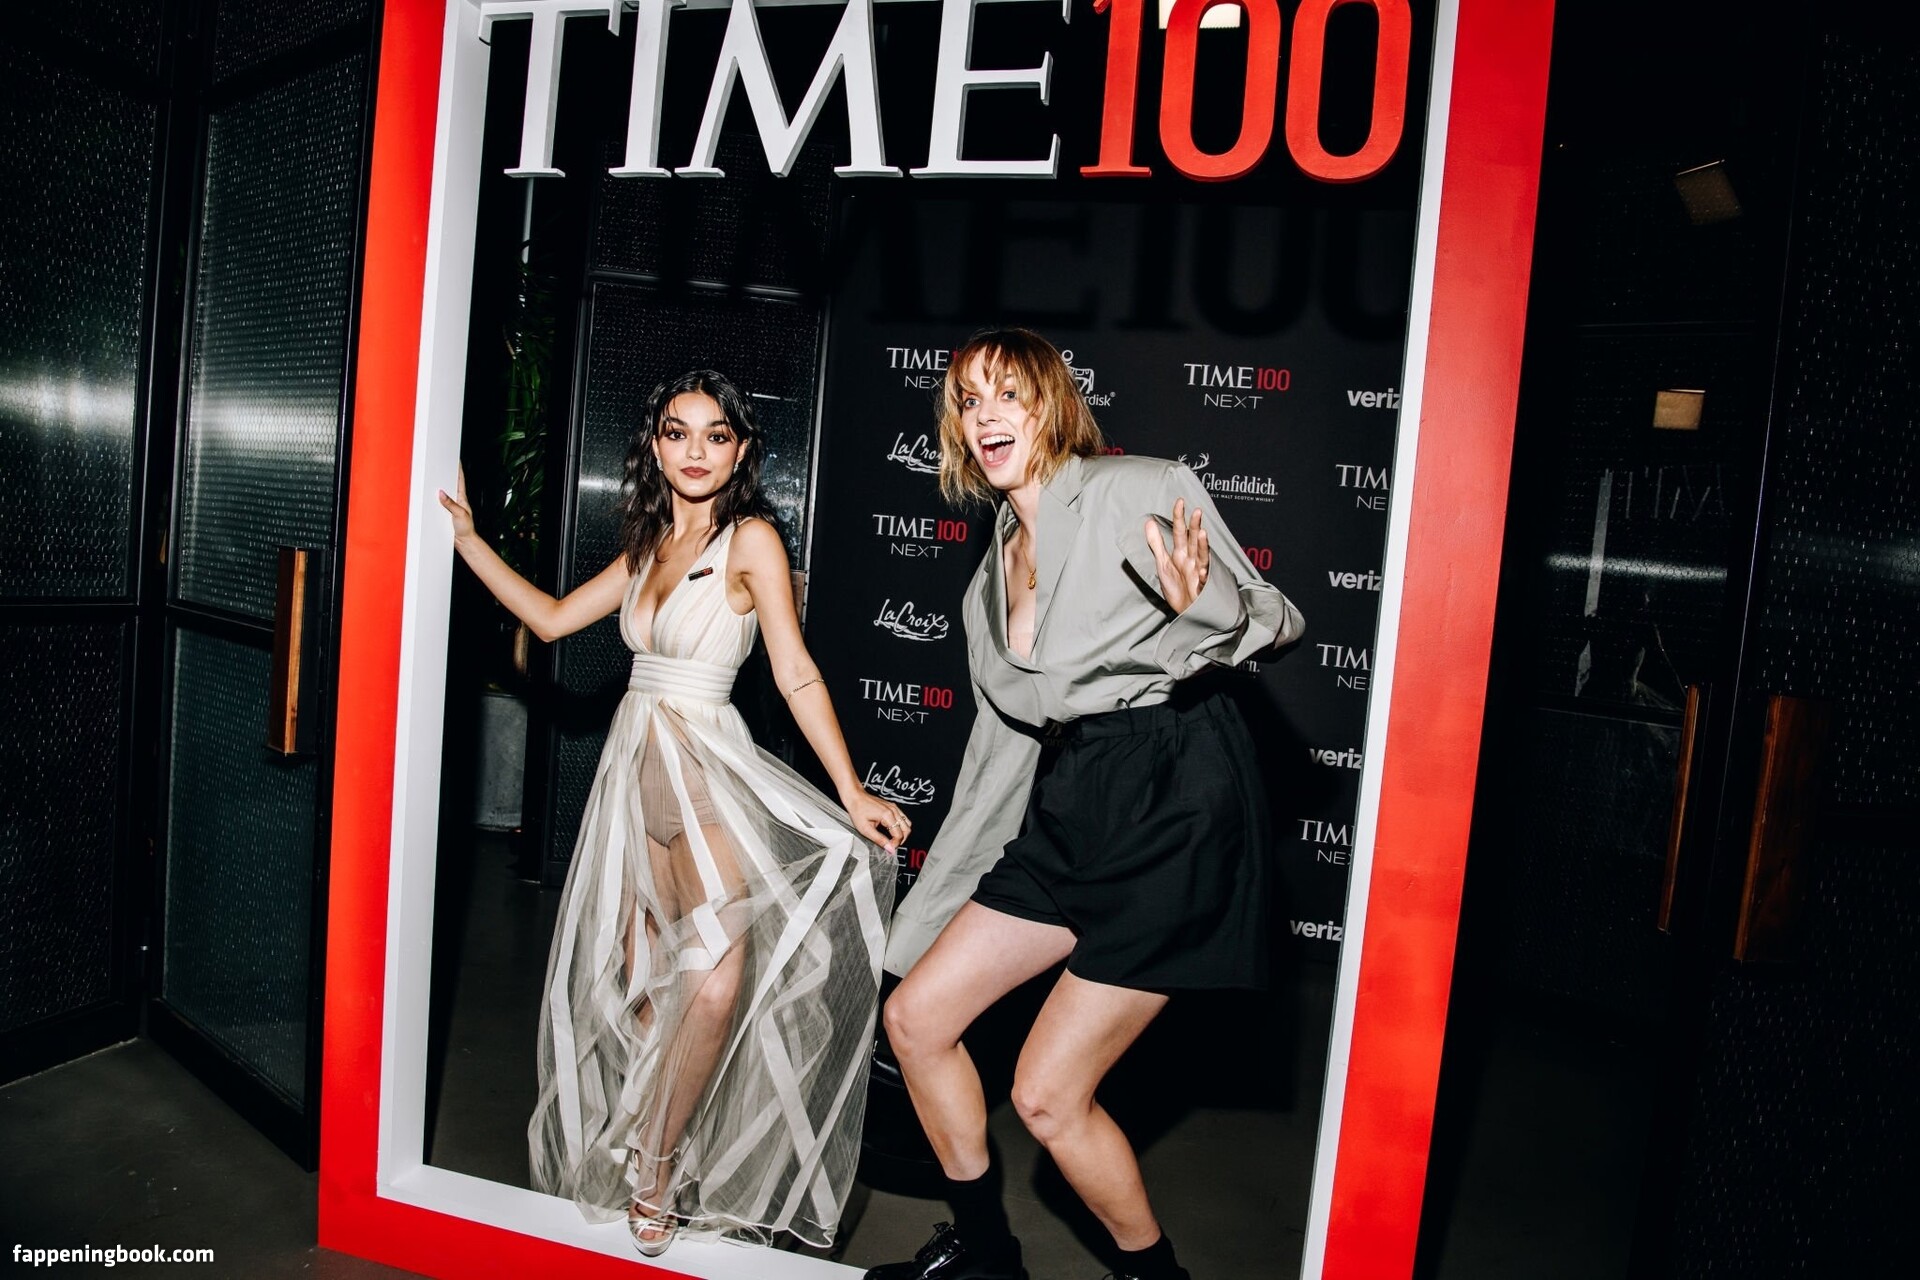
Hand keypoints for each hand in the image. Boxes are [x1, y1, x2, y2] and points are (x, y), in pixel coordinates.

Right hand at [437, 464, 475, 541]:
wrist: (464, 542)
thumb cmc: (466, 528)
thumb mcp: (459, 514)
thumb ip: (450, 504)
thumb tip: (441, 493)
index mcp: (462, 498)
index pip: (460, 480)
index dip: (458, 469)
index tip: (456, 459)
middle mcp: (456, 501)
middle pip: (450, 484)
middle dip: (445, 475)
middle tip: (439, 464)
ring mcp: (450, 507)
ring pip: (442, 494)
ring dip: (437, 487)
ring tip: (430, 477)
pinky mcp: (445, 514)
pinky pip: (437, 504)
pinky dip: (433, 499)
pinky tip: (427, 496)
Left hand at [844, 789, 909, 854]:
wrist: (855, 797)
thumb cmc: (857, 810)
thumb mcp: (865, 829)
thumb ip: (879, 840)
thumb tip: (889, 849)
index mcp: (887, 816)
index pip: (899, 835)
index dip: (895, 844)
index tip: (889, 849)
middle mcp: (893, 810)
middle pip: (907, 829)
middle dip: (901, 840)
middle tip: (891, 845)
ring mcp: (894, 807)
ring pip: (907, 823)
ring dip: (902, 833)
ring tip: (893, 839)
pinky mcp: (892, 806)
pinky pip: (903, 818)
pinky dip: (901, 826)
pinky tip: (892, 830)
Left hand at [1145, 497, 1208, 612]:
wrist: (1185, 609)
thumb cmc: (1175, 587)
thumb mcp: (1162, 564)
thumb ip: (1156, 543)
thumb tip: (1148, 521)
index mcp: (1180, 553)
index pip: (1180, 531)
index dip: (1179, 517)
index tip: (1180, 501)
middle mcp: (1191, 559)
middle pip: (1193, 539)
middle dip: (1195, 526)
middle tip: (1197, 511)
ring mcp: (1198, 571)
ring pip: (1202, 555)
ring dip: (1202, 545)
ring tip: (1202, 533)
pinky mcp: (1203, 586)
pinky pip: (1204, 580)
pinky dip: (1204, 575)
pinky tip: (1201, 571)